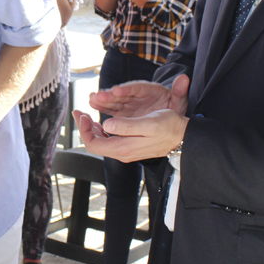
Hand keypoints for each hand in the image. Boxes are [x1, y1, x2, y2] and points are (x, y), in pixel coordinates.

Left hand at [74, 108, 188, 162]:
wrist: (183, 136)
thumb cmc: (168, 127)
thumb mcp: (148, 124)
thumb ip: (127, 126)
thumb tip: (106, 125)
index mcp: (123, 148)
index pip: (93, 144)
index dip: (84, 129)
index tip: (82, 114)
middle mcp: (122, 152)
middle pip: (94, 143)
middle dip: (84, 128)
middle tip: (80, 111)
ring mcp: (126, 150)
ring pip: (101, 143)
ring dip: (91, 129)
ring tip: (87, 115)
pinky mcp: (130, 146)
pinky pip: (109, 141)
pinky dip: (101, 131)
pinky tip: (102, 122)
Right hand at [89, 75, 189, 116]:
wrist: (170, 115)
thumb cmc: (174, 105)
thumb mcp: (180, 101)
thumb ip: (180, 91)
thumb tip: (184, 78)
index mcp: (150, 90)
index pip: (138, 88)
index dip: (127, 88)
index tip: (117, 89)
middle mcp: (137, 94)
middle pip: (122, 93)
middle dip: (110, 95)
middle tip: (98, 95)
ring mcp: (129, 102)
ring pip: (114, 100)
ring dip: (103, 100)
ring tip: (91, 98)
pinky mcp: (124, 110)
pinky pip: (112, 107)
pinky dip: (103, 106)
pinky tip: (92, 104)